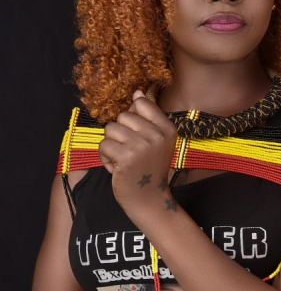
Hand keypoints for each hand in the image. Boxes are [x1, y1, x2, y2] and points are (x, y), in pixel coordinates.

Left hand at [99, 90, 177, 214]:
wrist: (148, 199)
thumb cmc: (148, 168)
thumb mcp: (155, 141)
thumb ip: (146, 117)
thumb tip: (137, 91)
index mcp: (168, 129)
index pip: (141, 104)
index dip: (132, 119)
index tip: (138, 137)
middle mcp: (157, 135)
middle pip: (122, 116)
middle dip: (120, 134)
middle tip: (130, 152)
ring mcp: (142, 146)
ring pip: (110, 129)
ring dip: (111, 145)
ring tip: (122, 159)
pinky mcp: (126, 157)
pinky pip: (104, 144)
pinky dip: (105, 157)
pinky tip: (116, 167)